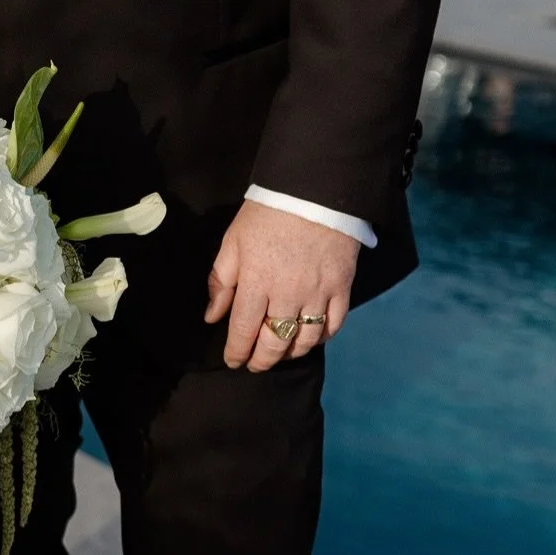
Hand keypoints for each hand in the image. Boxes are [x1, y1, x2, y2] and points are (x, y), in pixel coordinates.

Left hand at [205, 201, 359, 370]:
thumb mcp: (233, 242)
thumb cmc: (267, 214)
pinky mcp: (342, 287)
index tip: (233, 360)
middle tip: (255, 365)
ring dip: (290, 353)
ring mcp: (318, 293)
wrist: (315, 190)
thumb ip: (221, 282)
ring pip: (305, 339)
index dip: (237, 352)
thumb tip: (212, 317)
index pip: (244, 331)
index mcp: (256, 282)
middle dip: (262, 360)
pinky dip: (322, 338)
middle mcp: (287, 294)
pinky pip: (334, 324)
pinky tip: (311, 338)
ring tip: (280, 354)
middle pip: (274, 342)